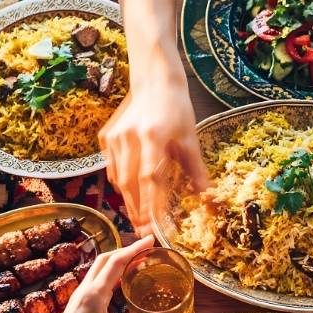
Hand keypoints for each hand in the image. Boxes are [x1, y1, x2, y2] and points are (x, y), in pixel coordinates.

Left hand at [28, 235, 185, 312]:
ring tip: (136, 263)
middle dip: (126, 250)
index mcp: (94, 296)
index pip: (116, 263)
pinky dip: (109, 276)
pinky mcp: (75, 308)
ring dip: (116, 262)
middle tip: (146, 249)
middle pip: (105, 260)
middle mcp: (84, 292)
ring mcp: (77, 299)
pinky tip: (119, 287)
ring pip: (97, 270)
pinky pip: (94, 282)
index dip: (135, 249)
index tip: (150, 241)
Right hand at [99, 75, 207, 234]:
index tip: (156, 225)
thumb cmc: (177, 109)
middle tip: (145, 231)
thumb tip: (206, 197)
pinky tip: (130, 195)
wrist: (154, 82)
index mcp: (153, 136)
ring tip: (138, 219)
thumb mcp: (190, 138)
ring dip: (128, 201)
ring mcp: (114, 137)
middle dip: (137, 210)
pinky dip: (120, 183)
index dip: (152, 203)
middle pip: (130, 182)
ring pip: (118, 178)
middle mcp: (129, 138)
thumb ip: (196, 170)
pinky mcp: (106, 137)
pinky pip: (111, 167)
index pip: (150, 177)